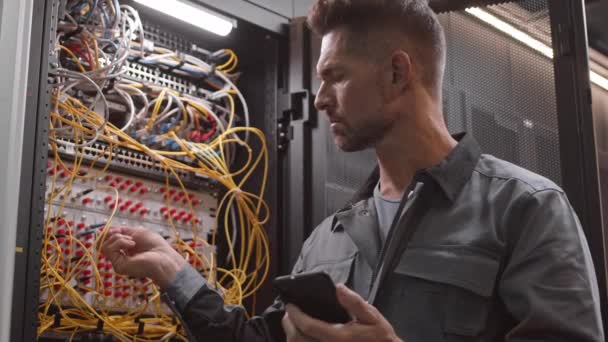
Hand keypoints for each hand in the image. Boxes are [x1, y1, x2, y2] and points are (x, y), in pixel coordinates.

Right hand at [100, 226, 185, 288]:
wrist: (163, 257)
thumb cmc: (155, 245)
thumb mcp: (137, 232)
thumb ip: (122, 231)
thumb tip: (108, 230)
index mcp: (125, 248)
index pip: (108, 240)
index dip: (110, 232)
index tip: (117, 229)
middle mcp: (120, 255)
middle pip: (103, 242)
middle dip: (115, 234)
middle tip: (128, 235)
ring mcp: (118, 261)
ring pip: (104, 245)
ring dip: (119, 238)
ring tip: (132, 242)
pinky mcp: (118, 266)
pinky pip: (109, 249)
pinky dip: (120, 242)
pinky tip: (132, 245)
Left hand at [282, 284, 401, 341]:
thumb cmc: (380, 339)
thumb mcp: (372, 317)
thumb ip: (355, 302)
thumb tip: (339, 288)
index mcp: (338, 337)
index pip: (309, 326)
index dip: (296, 314)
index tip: (290, 305)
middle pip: (299, 339)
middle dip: (289, 325)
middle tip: (289, 313)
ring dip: (292, 336)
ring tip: (293, 324)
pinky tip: (302, 337)